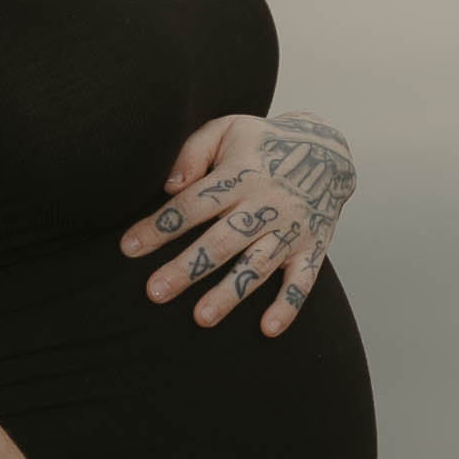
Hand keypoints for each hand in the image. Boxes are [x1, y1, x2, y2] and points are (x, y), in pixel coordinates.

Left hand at [120, 111, 356, 334]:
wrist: (329, 149)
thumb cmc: (263, 141)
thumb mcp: (227, 128)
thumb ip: (194, 151)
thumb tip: (168, 185)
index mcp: (240, 175)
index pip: (192, 205)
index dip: (160, 226)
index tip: (129, 247)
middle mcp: (265, 205)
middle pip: (220, 241)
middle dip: (187, 268)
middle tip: (155, 292)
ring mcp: (291, 229)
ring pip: (257, 266)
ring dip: (230, 293)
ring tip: (201, 318)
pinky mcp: (314, 247)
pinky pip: (303, 280)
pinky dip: (288, 305)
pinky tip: (268, 329)